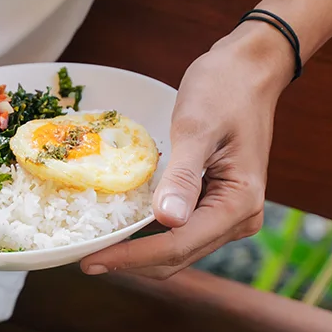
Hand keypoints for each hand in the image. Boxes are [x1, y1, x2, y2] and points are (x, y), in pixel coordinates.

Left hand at [82, 23, 293, 279]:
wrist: (247, 70)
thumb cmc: (224, 90)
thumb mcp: (197, 128)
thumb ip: (183, 177)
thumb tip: (167, 220)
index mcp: (239, 203)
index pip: (178, 244)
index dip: (133, 257)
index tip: (90, 260)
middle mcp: (239, 219)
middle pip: (178, 255)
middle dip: (132, 261)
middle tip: (84, 259)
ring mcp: (229, 215)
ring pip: (178, 249)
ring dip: (139, 253)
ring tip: (96, 249)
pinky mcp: (216, 205)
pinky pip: (180, 231)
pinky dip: (150, 235)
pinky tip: (121, 230)